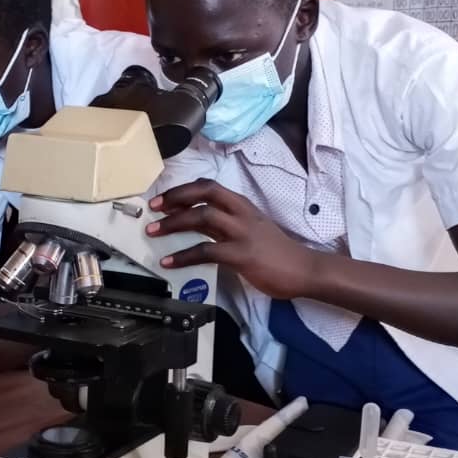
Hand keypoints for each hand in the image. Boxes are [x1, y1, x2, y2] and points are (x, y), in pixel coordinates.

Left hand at [146, 179, 313, 299]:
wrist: (304, 270)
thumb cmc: (278, 253)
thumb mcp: (252, 229)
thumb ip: (228, 225)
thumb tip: (199, 226)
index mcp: (243, 206)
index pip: (210, 187)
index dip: (184, 189)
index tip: (164, 198)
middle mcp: (241, 214)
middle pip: (204, 195)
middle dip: (175, 199)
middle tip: (153, 208)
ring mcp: (242, 233)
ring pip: (202, 218)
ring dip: (173, 224)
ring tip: (153, 232)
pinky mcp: (241, 255)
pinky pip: (206, 251)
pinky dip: (183, 256)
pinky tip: (169, 262)